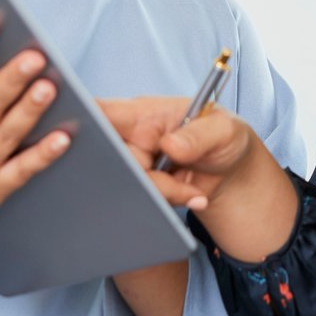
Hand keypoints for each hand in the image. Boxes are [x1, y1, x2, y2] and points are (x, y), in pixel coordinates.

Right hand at [99, 96, 298, 261]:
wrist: (230, 174)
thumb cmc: (224, 138)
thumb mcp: (223, 130)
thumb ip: (199, 135)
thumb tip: (170, 145)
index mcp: (144, 112)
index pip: (103, 112)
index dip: (85, 122)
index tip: (92, 137)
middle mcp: (131, 138)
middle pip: (112, 159)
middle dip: (142, 174)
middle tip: (175, 176)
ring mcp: (133, 165)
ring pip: (128, 186)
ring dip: (163, 192)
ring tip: (193, 189)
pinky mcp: (138, 189)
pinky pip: (139, 202)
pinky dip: (165, 204)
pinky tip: (190, 195)